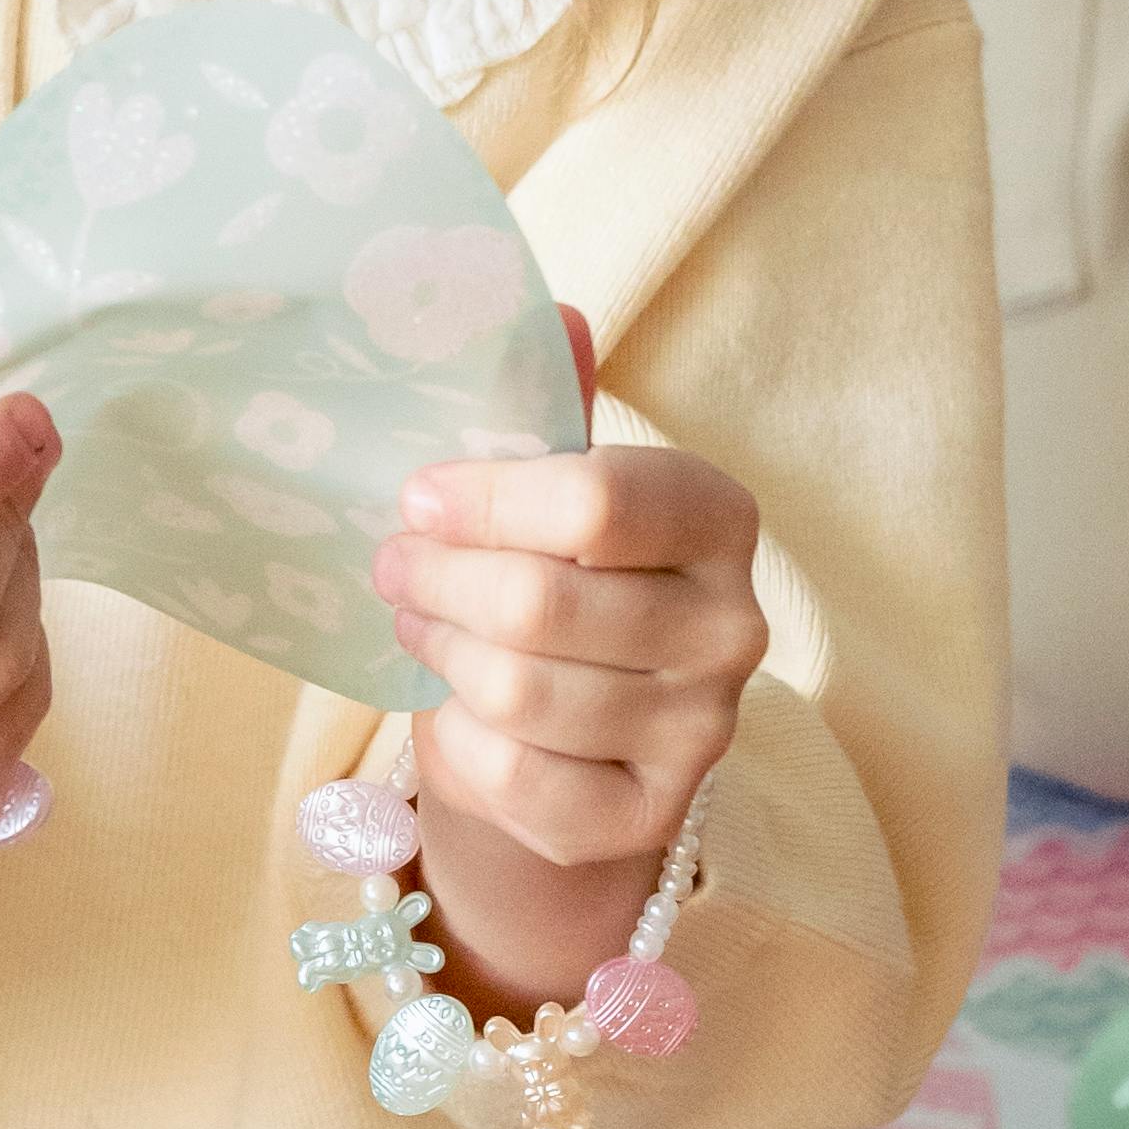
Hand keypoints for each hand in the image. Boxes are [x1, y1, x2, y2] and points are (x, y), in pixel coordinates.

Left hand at [372, 320, 763, 1025]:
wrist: (583, 729)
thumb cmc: (561, 570)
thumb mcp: (555, 480)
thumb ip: (550, 403)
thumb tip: (555, 307)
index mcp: (719, 518)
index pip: (594, 501)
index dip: (483, 498)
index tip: (416, 496)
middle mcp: (735, 627)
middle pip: (541, 604)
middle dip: (438, 581)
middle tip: (393, 566)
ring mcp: (702, 733)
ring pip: (518, 693)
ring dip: (440, 653)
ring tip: (418, 625)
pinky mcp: (648, 820)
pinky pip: (515, 778)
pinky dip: (458, 740)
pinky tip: (457, 708)